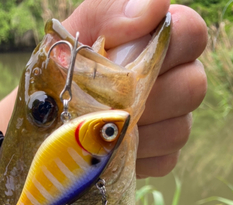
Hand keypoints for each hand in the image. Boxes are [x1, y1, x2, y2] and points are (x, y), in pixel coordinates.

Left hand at [0, 0, 207, 178]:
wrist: (40, 126)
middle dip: (150, 97)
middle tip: (110, 102)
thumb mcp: (71, 39)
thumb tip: (156, 6)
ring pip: (180, 128)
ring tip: (103, 129)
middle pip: (193, 86)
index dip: (171, 46)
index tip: (131, 61)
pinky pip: (165, 161)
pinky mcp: (160, 156)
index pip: (192, 34)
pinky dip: (137, 159)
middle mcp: (173, 79)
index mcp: (155, 42)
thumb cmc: (57, 75)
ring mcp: (171, 121)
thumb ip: (108, 13)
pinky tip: (111, 152)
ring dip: (139, 132)